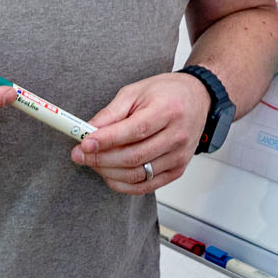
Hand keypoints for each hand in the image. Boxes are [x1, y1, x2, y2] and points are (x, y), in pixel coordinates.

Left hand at [71, 72, 208, 193]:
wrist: (197, 99)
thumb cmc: (167, 93)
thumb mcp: (136, 92)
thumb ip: (112, 112)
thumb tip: (89, 131)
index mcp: (168, 110)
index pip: (135, 131)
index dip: (107, 140)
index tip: (84, 143)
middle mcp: (177, 135)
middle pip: (134, 156)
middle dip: (101, 159)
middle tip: (80, 154)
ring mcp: (179, 156)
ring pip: (138, 174)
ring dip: (108, 172)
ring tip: (93, 162)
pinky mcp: (177, 170)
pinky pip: (146, 186)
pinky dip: (123, 185)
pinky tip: (110, 174)